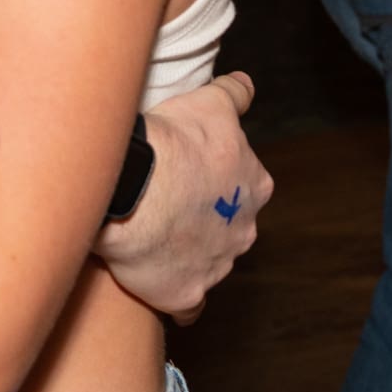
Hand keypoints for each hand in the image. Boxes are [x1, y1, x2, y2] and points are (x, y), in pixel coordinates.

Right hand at [92, 72, 270, 323]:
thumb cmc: (173, 142)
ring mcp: (218, 266)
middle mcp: (244, 230)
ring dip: (188, 255)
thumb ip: (235, 95)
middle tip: (167, 206)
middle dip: (206, 221)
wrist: (136, 189)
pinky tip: (161, 288)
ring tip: (152, 240)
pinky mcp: (186, 295)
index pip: (244, 186)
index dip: (215, 179)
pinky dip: (178, 299)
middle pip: (229, 227)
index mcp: (255, 187)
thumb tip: (246, 85)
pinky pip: (188, 305)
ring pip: (209, 263)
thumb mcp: (210, 103)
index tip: (187, 175)